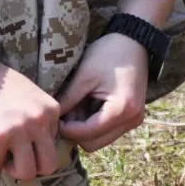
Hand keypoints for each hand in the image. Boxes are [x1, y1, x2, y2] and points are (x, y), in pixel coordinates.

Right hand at [0, 61, 60, 180]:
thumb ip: (40, 118)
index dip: (35, 147)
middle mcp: (39, 120)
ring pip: (27, 173)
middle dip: (31, 167)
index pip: (54, 145)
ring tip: (1, 158)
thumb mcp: (31, 96)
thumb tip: (39, 147)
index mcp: (51, 110)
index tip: (20, 141)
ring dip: (12, 170)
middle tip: (15, 159)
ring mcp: (20, 129)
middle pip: (48, 165)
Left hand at [57, 33, 148, 151]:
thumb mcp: (84, 76)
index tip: (52, 118)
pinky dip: (93, 123)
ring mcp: (133, 120)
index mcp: (121, 110)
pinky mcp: (131, 116)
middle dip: (75, 131)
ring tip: (74, 106)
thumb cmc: (108, 54)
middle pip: (93, 144)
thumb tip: (51, 118)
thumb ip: (68, 99)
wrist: (134, 41)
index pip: (87, 134)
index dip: (66, 129)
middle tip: (62, 113)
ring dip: (84, 128)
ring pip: (100, 139)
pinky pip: (107, 130)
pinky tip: (84, 105)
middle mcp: (131, 120)